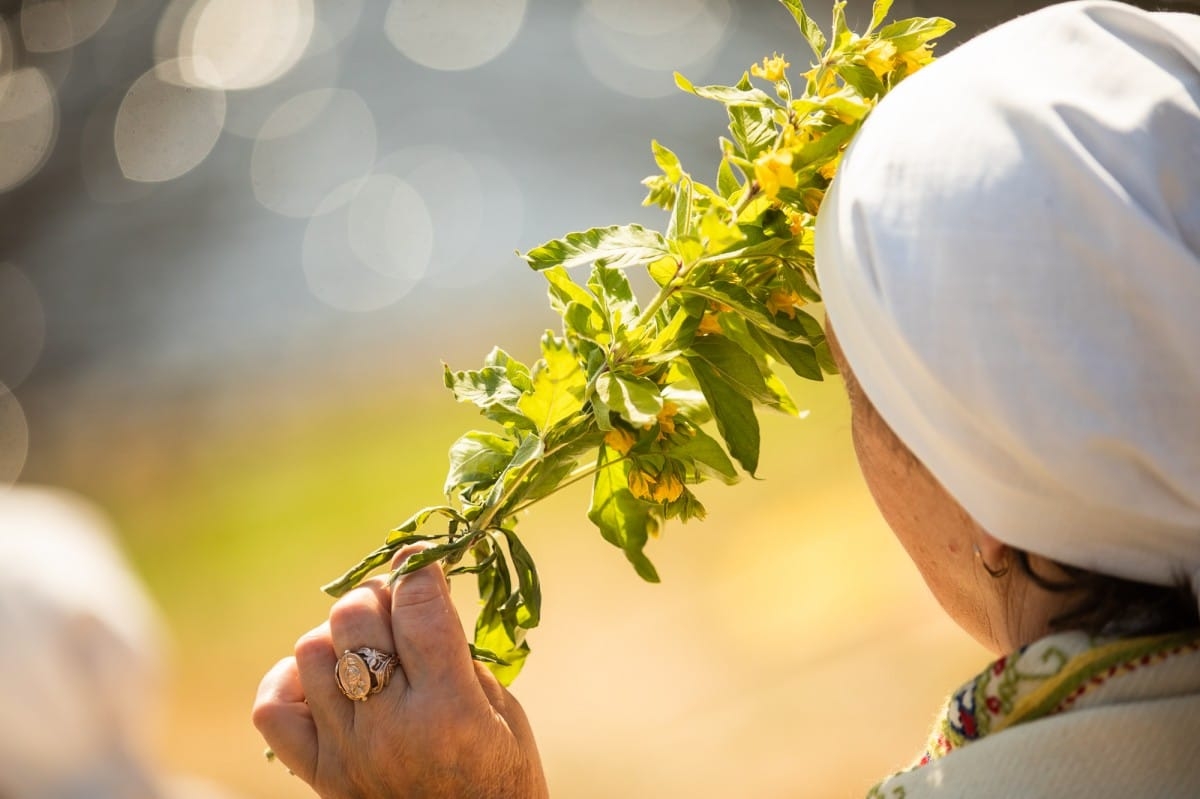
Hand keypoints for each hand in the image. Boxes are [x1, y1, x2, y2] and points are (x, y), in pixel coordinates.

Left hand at [252, 548, 549, 797]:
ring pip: (310, 650)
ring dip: (339, 637)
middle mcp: (389, 728)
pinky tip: (326, 684)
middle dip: (379, 599)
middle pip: (353, 617)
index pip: (418, 606)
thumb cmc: (503, 782)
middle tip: (399, 610)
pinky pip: (273, 709)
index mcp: (450, 710)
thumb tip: (416, 594)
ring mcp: (345, 754)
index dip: (420, 570)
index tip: (424, 565)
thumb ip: (456, 654)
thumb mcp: (502, 712)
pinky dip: (292, 684)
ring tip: (368, 651)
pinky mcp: (318, 777)